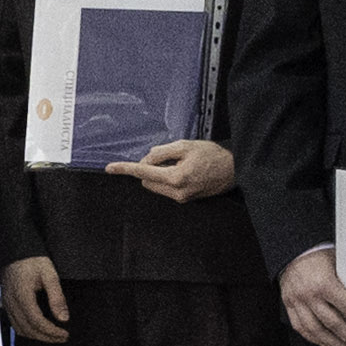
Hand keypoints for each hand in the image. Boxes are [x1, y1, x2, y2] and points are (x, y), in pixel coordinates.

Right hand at [2, 256, 70, 343]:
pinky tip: (39, 329)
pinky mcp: (7, 303)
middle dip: (46, 337)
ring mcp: (7, 304)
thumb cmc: (33, 260)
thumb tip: (63, 318)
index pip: (36, 321)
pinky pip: (15, 323)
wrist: (17, 251)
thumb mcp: (50, 275)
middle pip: (28, 329)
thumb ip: (57, 298)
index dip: (51, 331)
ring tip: (53, 335)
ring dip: (37, 336)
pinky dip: (28, 330)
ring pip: (20, 329)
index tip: (65, 334)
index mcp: (22, 295)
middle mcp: (11, 302)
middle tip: (63, 337)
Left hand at [106, 137, 236, 203]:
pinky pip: (166, 188)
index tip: (110, 168)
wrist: (235, 170)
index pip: (143, 172)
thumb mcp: (185, 146)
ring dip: (159, 174)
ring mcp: (181, 198)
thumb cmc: (213, 156)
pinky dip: (167, 179)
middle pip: (146, 180)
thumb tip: (146, 159)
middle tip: (168, 157)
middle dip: (149, 168)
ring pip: (155, 185)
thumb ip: (161, 152)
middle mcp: (176, 192)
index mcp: (175, 178)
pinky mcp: (186, 199)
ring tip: (180, 164)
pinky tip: (184, 170)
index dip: (125, 169)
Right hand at [277, 245, 345, 345]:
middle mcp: (309, 294)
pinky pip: (301, 327)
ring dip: (334, 343)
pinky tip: (325, 342)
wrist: (292, 249)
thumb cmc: (318, 254)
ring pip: (317, 330)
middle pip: (335, 324)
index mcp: (325, 283)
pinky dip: (314, 338)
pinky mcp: (289, 304)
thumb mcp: (340, 264)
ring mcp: (297, 301)